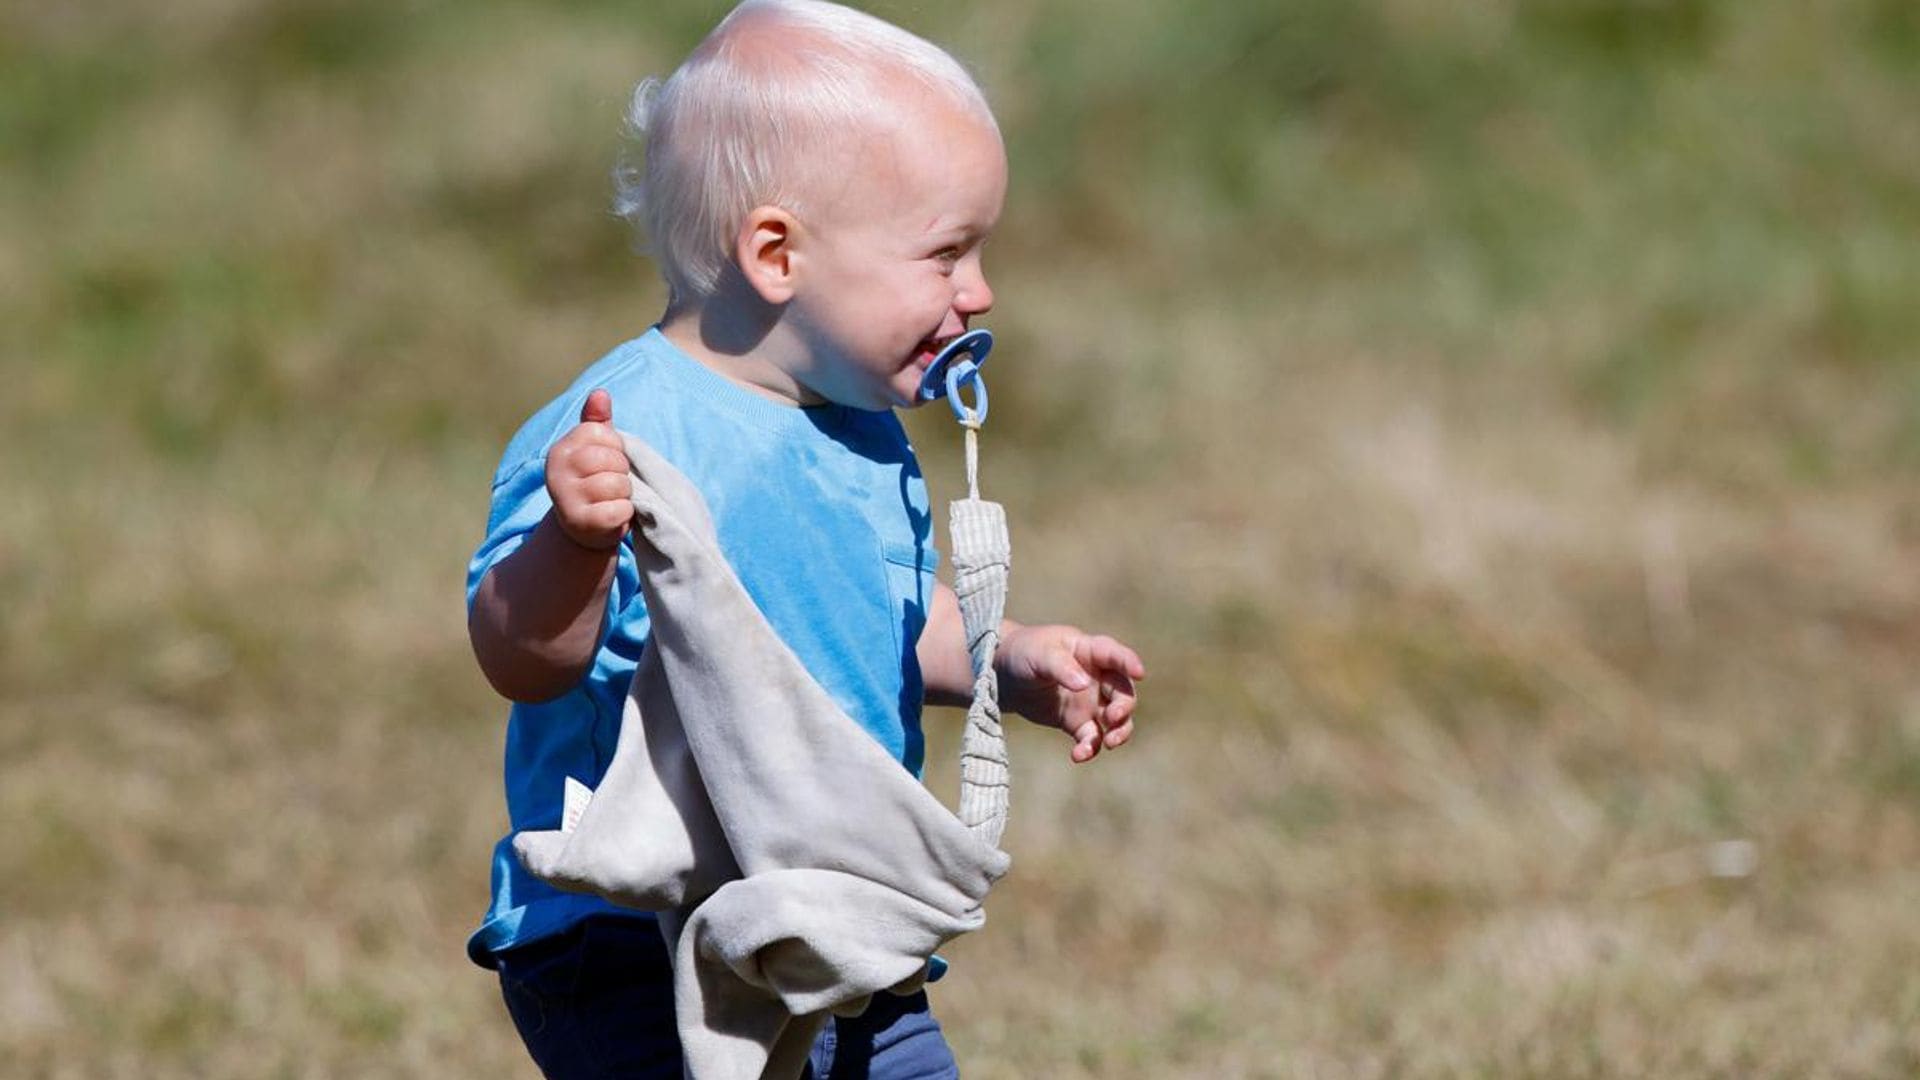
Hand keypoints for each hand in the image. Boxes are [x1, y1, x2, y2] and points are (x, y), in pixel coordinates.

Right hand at [545, 389, 631, 550]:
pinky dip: (624, 514)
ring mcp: (565, 497)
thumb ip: (597, 422)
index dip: (616, 449)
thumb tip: (600, 393)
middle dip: (621, 473)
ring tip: (610, 501)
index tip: (606, 463)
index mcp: (561, 449)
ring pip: (617, 485)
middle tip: (610, 486)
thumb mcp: (594, 450)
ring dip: (623, 495)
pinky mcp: (579, 522)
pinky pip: (619, 510)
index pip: (604, 434)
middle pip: (613, 459)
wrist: (583, 530)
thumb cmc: (594, 482)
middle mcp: (555, 471)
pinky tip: (611, 517)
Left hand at [995, 624, 1144, 762]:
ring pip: (1116, 719)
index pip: (1114, 654)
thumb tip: (1084, 684)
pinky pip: (1091, 738)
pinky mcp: (1077, 722)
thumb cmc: (1024, 653)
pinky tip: (1078, 755)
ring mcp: (1090, 701)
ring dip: (1119, 731)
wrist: (1003, 675)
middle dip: (1124, 706)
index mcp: (1089, 651)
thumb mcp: (1038, 654)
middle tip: (1112, 717)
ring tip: (1108, 743)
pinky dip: (1089, 748)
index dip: (1129, 662)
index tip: (1140, 673)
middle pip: (1123, 692)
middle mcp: (1097, 677)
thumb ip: (1061, 666)